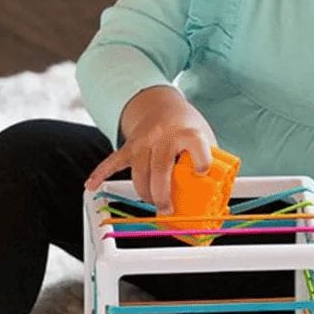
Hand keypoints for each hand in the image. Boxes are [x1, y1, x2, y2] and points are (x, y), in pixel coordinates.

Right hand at [84, 86, 216, 212]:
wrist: (160, 104)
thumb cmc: (186, 126)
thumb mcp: (205, 137)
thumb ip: (211, 162)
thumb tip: (221, 195)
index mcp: (189, 133)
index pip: (196, 145)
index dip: (201, 160)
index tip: (202, 172)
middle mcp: (164, 136)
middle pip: (160, 169)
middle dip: (162, 194)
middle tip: (166, 209)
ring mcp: (144, 141)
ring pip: (139, 172)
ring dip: (144, 193)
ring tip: (153, 203)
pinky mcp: (130, 146)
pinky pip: (113, 161)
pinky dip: (101, 174)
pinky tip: (92, 186)